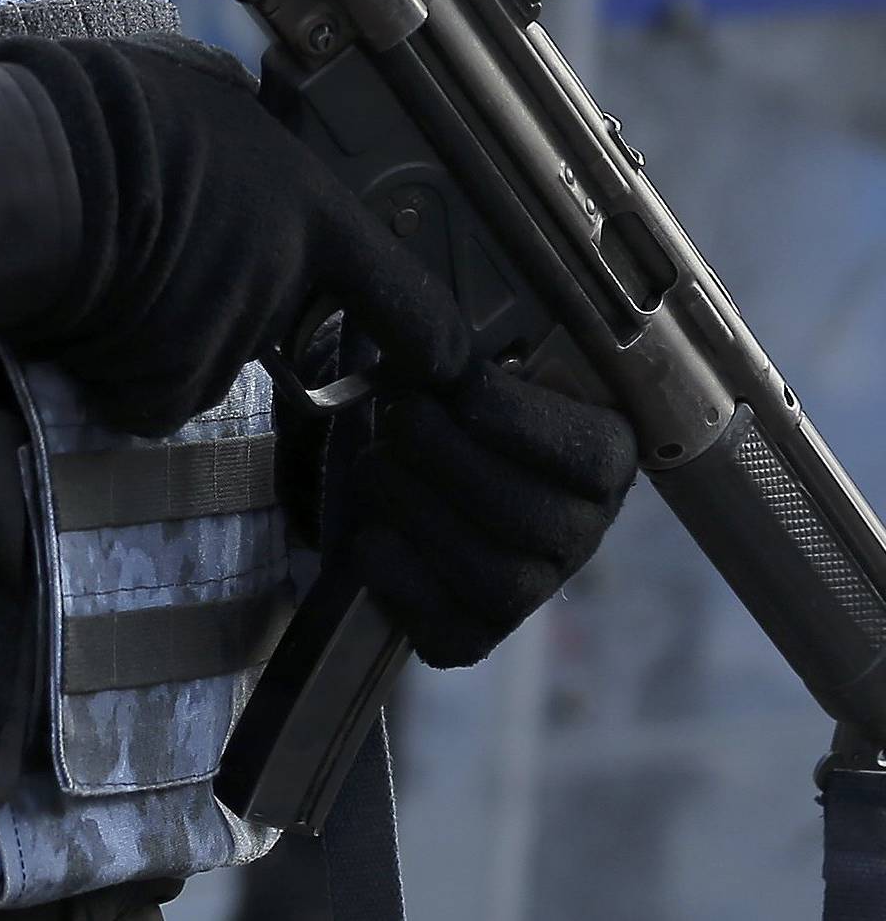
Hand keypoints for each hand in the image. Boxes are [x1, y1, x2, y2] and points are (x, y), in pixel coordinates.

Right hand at [0, 33, 470, 433]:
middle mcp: (282, 276)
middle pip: (267, 325)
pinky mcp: (172, 381)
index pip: (396, 285)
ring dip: (157, 340)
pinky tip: (88, 316)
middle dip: (215, 308)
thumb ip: (241, 150)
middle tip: (156, 256)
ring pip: (199, 363)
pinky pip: (150, 398)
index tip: (453, 366)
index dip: (429, 335)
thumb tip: (232, 141)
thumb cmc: (110, 110)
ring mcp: (230, 333)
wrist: (43, 162)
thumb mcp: (204, 101)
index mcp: (305, 203)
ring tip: (106, 268)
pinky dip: (118, 376)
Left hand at [346, 360, 637, 665]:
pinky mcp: (476, 632)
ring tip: (377, 465)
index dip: (524, 424)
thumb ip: (462, 343)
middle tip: (401, 416)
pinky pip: (453, 631)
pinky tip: (373, 532)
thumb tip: (435, 340)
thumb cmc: (440, 399)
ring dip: (418, 511)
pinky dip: (400, 578)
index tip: (463, 387)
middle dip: (450, 459)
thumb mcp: (457, 359)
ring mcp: (533, 589)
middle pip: (535, 518)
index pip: (595, 456)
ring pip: (496, 577)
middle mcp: (579, 532)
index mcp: (599, 457)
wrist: (394, 455)